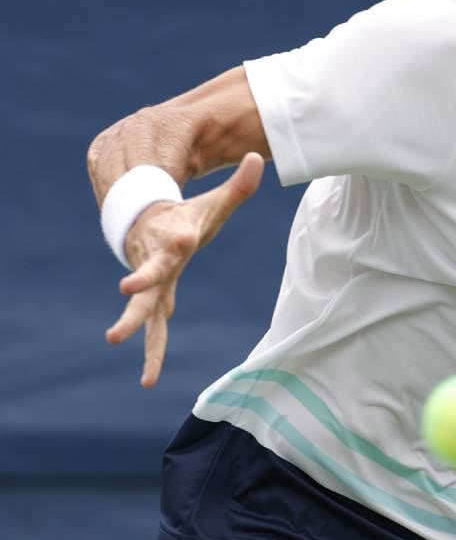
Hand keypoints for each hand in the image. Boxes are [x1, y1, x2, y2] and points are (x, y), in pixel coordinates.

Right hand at [104, 153, 263, 386]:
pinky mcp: (154, 300)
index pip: (177, 236)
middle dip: (142, 279)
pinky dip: (153, 352)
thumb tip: (258, 159)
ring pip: (142, 305)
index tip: (180, 236)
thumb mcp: (215, 203)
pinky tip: (149, 380)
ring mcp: (153, 283)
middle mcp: (159, 261)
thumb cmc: (187, 216)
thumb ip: (240, 185)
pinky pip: (153, 329)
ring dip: (131, 321)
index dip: (178, 236)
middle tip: (127, 285)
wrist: (149, 227)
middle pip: (151, 272)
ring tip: (113, 338)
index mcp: (175, 236)